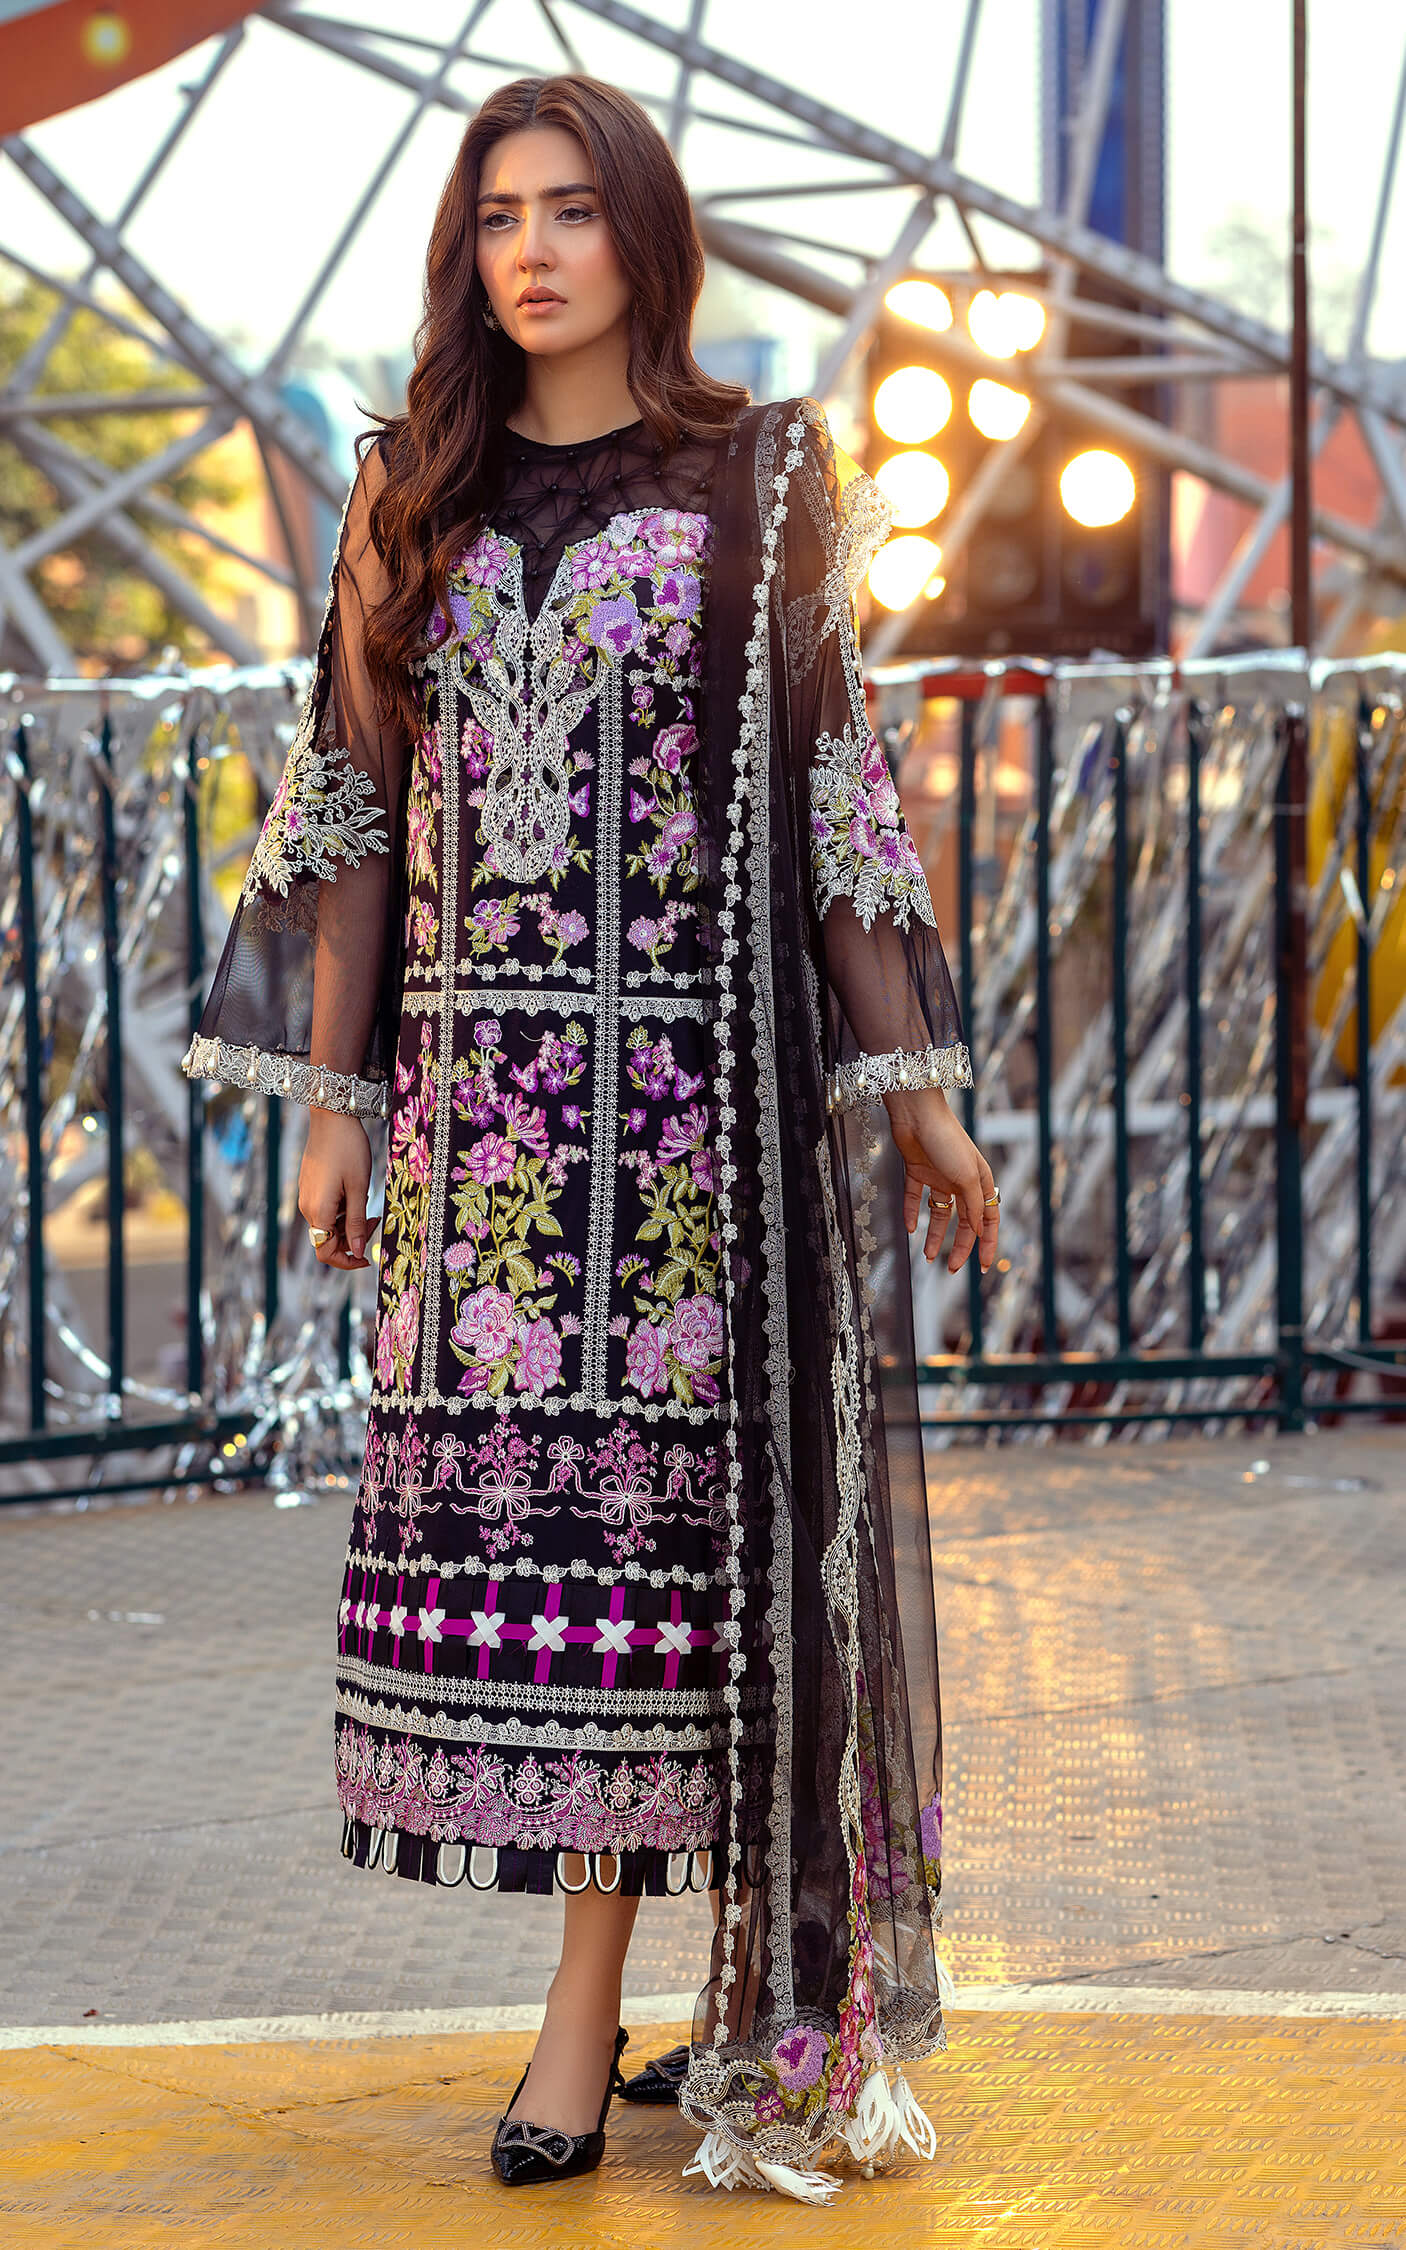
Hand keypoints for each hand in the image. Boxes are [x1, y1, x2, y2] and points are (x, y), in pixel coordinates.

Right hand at [298, 1110, 379, 1270]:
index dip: (347, 1261)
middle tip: (375, 1220)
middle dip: (353, 1238)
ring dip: (348, 1222)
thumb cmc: (348, 1150)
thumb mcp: (359, 1188)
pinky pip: (325, 1209)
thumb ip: (357, 1222)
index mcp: (318, 1211)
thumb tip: (359, 1251)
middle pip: (328, 1240)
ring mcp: (307, 1196)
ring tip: (366, 1199)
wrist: (331, 1118)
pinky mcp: (310, 1187)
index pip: (326, 1253)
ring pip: (328, 1224)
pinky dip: (342, 1209)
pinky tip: (355, 1191)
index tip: (369, 1257)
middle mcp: (307, 1208)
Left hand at [882, 1086, 998, 1272]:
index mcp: (980, 1181)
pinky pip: (916, 1198)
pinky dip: (913, 1214)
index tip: (986, 1267)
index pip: (988, 1219)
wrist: (917, 1114)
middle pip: (963, 1222)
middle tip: (952, 1269)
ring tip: (926, 1256)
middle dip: (959, 1246)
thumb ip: (973, 1206)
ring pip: (940, 1214)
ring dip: (935, 1235)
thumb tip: (979, 1232)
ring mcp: (939, 1177)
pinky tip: (910, 1229)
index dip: (988, 1243)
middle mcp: (961, 1181)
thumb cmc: (948, 1141)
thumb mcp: (967, 1177)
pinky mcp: (917, 1171)